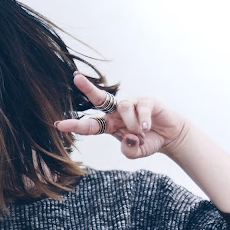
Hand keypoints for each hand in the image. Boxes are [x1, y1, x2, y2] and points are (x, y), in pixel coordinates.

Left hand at [54, 72, 188, 158]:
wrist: (170, 136)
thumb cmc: (148, 141)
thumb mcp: (136, 152)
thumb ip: (129, 150)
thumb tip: (128, 136)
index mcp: (110, 124)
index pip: (90, 124)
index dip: (75, 125)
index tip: (58, 124)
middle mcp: (117, 112)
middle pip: (99, 98)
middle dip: (87, 88)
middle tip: (75, 77)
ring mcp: (132, 104)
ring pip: (124, 109)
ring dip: (132, 125)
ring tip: (143, 133)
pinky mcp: (146, 101)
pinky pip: (140, 108)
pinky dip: (143, 120)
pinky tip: (147, 128)